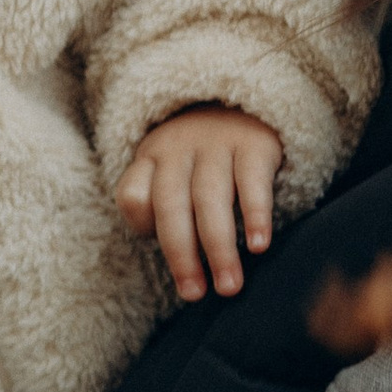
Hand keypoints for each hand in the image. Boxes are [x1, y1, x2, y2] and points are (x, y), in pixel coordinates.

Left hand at [116, 106, 282, 302]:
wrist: (245, 97)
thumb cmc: (202, 154)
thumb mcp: (171, 167)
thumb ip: (163, 207)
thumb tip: (182, 270)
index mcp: (152, 157)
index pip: (133, 195)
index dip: (144, 226)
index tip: (164, 253)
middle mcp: (179, 148)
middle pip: (171, 206)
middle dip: (182, 256)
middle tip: (195, 295)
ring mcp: (217, 143)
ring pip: (210, 199)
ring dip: (219, 247)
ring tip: (229, 286)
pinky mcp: (254, 143)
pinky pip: (252, 182)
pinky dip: (255, 215)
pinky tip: (259, 246)